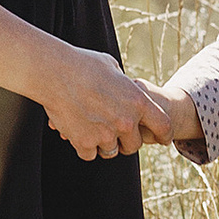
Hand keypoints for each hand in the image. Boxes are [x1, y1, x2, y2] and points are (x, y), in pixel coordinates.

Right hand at [41, 50, 179, 158]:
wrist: (54, 72)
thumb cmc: (82, 64)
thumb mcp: (113, 69)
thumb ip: (124, 86)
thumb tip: (125, 89)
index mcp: (138, 101)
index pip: (163, 126)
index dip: (164, 135)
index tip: (162, 139)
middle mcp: (126, 121)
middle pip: (133, 145)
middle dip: (125, 141)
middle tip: (113, 133)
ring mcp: (105, 134)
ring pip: (111, 151)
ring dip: (103, 144)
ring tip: (91, 128)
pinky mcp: (84, 143)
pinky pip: (89, 154)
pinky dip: (84, 146)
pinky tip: (77, 131)